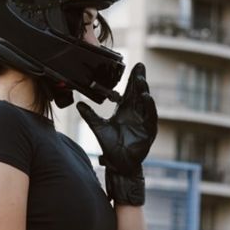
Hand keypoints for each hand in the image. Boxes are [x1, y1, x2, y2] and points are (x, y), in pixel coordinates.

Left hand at [76, 64, 157, 204]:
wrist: (118, 163)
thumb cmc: (111, 146)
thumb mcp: (98, 127)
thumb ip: (90, 115)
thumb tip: (79, 104)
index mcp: (125, 110)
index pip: (129, 91)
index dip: (132, 79)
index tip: (135, 66)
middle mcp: (136, 113)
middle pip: (139, 93)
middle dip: (140, 80)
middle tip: (140, 67)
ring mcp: (143, 121)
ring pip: (145, 103)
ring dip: (144, 91)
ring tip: (141, 81)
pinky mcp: (148, 131)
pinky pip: (151, 117)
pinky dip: (149, 107)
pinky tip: (146, 98)